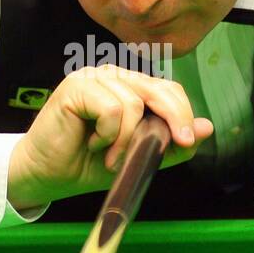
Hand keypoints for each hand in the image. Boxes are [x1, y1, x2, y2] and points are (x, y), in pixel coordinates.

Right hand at [8, 64, 213, 209]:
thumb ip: (171, 144)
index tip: (185, 140)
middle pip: (158, 89)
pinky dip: (108, 133)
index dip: (181, 112)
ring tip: (110, 156)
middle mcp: (113, 77)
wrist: (47, 175)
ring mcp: (93, 78)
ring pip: (134, 102)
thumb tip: (206, 128)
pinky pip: (112, 108)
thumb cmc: (88, 164)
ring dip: (126, 139)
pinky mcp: (76, 86)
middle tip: (173, 145)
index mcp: (129, 87)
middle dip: (171, 119)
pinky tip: (93, 142)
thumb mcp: (138, 158)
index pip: (168, 89)